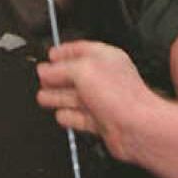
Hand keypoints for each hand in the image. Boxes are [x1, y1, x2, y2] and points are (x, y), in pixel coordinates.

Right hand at [36, 41, 157, 160]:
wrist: (136, 127)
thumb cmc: (120, 95)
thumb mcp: (83, 70)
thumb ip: (61, 69)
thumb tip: (46, 70)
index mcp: (106, 58)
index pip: (82, 50)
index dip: (64, 52)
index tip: (50, 55)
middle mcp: (106, 78)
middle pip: (76, 75)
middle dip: (57, 77)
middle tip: (41, 78)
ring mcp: (104, 101)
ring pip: (76, 97)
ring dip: (58, 97)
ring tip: (42, 96)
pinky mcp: (103, 122)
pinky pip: (81, 117)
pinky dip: (69, 116)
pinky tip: (60, 115)